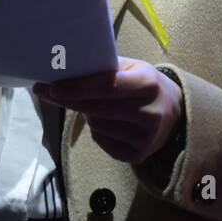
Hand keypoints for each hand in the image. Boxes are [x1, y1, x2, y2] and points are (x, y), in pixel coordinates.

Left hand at [33, 58, 182, 164]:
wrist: (175, 112)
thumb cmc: (144, 84)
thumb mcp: (132, 68)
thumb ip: (105, 67)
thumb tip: (66, 66)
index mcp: (148, 83)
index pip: (106, 86)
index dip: (77, 87)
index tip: (52, 86)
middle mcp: (149, 112)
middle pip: (96, 108)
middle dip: (69, 99)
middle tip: (47, 91)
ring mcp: (145, 136)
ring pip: (96, 124)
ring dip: (87, 113)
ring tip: (95, 105)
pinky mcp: (138, 155)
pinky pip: (102, 141)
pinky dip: (97, 130)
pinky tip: (107, 121)